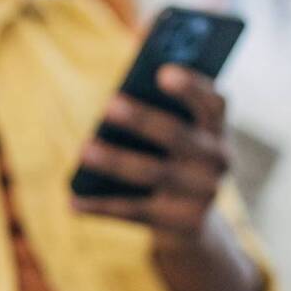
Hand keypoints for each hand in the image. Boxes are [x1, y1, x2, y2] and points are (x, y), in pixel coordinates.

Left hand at [71, 64, 230, 243]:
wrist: (193, 222)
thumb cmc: (172, 159)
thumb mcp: (174, 132)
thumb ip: (156, 100)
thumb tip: (124, 66)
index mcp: (216, 129)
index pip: (213, 102)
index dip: (191, 87)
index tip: (163, 72)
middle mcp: (218, 159)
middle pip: (178, 136)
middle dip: (143, 120)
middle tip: (110, 105)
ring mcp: (203, 193)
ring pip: (154, 173)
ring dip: (116, 161)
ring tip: (85, 150)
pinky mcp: (183, 223)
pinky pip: (135, 211)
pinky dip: (101, 206)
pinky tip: (72, 201)